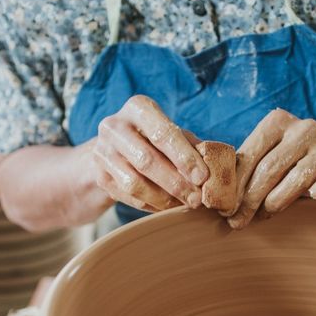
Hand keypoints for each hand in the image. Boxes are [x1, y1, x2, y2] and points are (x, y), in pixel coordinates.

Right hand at [93, 95, 209, 211]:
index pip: (162, 133)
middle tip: (197, 199)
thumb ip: (191, 145)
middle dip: (176, 183)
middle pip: (146, 160)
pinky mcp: (100, 176)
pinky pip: (128, 197)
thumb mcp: (172, 132)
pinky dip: (152, 205)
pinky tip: (168, 207)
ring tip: (184, 204)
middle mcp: (114, 126)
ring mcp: (102, 152)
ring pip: (134, 183)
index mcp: (137, 108)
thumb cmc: (153, 138)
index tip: (202, 177)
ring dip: (163, 198)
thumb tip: (215, 167)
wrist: (114, 148)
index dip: (184, 157)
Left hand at [227, 109, 315, 228]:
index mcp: (278, 121)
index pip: (250, 154)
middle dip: (250, 199)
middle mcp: (304, 128)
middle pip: (270, 168)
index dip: (234, 185)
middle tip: (237, 221)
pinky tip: (313, 199)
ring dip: (277, 202)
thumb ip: (245, 170)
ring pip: (298, 177)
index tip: (222, 208)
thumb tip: (213, 195)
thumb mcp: (267, 158)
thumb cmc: (290, 164)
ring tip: (263, 216)